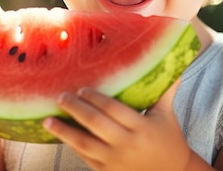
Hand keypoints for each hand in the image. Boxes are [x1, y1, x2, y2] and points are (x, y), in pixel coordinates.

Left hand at [43, 80, 195, 170]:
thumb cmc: (169, 140)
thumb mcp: (167, 115)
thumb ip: (166, 90)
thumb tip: (175, 61)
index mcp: (142, 127)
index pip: (113, 109)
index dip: (95, 98)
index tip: (81, 89)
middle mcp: (127, 144)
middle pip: (95, 124)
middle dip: (75, 109)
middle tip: (60, 97)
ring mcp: (116, 161)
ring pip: (84, 144)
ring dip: (63, 131)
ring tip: (47, 120)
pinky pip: (85, 157)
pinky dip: (71, 145)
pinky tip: (59, 135)